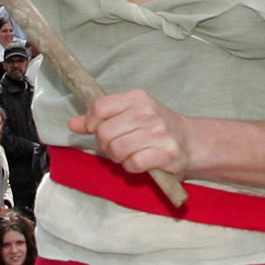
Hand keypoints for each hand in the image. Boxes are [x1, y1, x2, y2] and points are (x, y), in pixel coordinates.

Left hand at [68, 89, 193, 177]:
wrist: (191, 141)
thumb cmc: (155, 127)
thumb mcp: (128, 114)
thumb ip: (100, 118)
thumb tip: (73, 124)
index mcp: (137, 98)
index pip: (99, 108)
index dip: (92, 123)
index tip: (99, 130)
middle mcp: (148, 112)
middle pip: (105, 132)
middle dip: (105, 144)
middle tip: (117, 146)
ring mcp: (159, 132)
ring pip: (117, 149)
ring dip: (118, 157)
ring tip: (128, 154)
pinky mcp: (166, 153)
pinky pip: (133, 163)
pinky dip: (130, 167)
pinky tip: (138, 162)